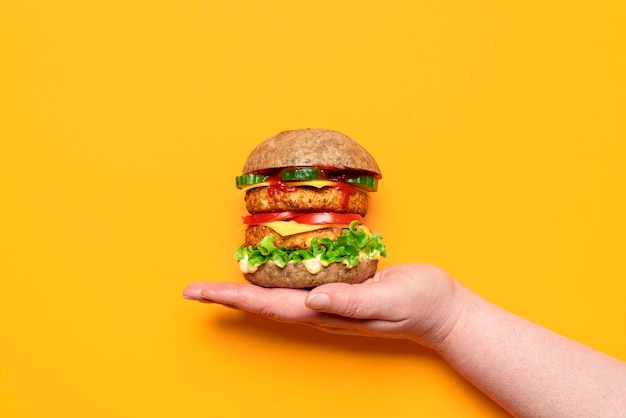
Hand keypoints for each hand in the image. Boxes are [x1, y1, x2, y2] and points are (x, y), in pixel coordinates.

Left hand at [183, 263, 461, 350]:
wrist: (441, 309)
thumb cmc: (420, 304)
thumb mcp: (391, 300)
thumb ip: (353, 301)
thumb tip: (312, 299)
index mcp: (327, 313)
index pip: (269, 307)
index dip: (231, 298)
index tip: (197, 293)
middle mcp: (321, 309)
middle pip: (263, 304)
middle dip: (226, 296)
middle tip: (192, 289)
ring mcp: (329, 302)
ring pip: (277, 296)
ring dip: (244, 290)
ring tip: (217, 283)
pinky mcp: (340, 288)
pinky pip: (298, 283)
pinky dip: (274, 277)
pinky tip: (267, 270)